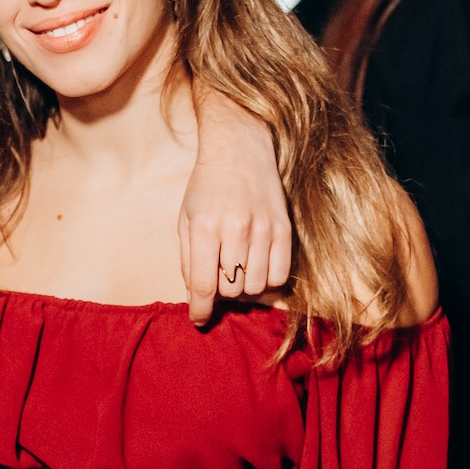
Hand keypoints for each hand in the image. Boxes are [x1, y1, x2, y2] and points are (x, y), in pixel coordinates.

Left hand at [180, 92, 291, 324]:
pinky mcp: (284, 228)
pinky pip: (279, 275)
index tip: (198, 319)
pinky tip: (256, 266)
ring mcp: (263, 229)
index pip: (203, 285)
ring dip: (243, 286)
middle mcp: (235, 230)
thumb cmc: (206, 187)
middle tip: (218, 274)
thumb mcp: (185, 219)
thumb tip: (195, 297)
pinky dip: (267, 280)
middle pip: (230, 289)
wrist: (240, 149)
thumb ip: (187, 259)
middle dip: (221, 291)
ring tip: (236, 268)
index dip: (200, 309)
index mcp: (204, 228)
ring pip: (255, 286)